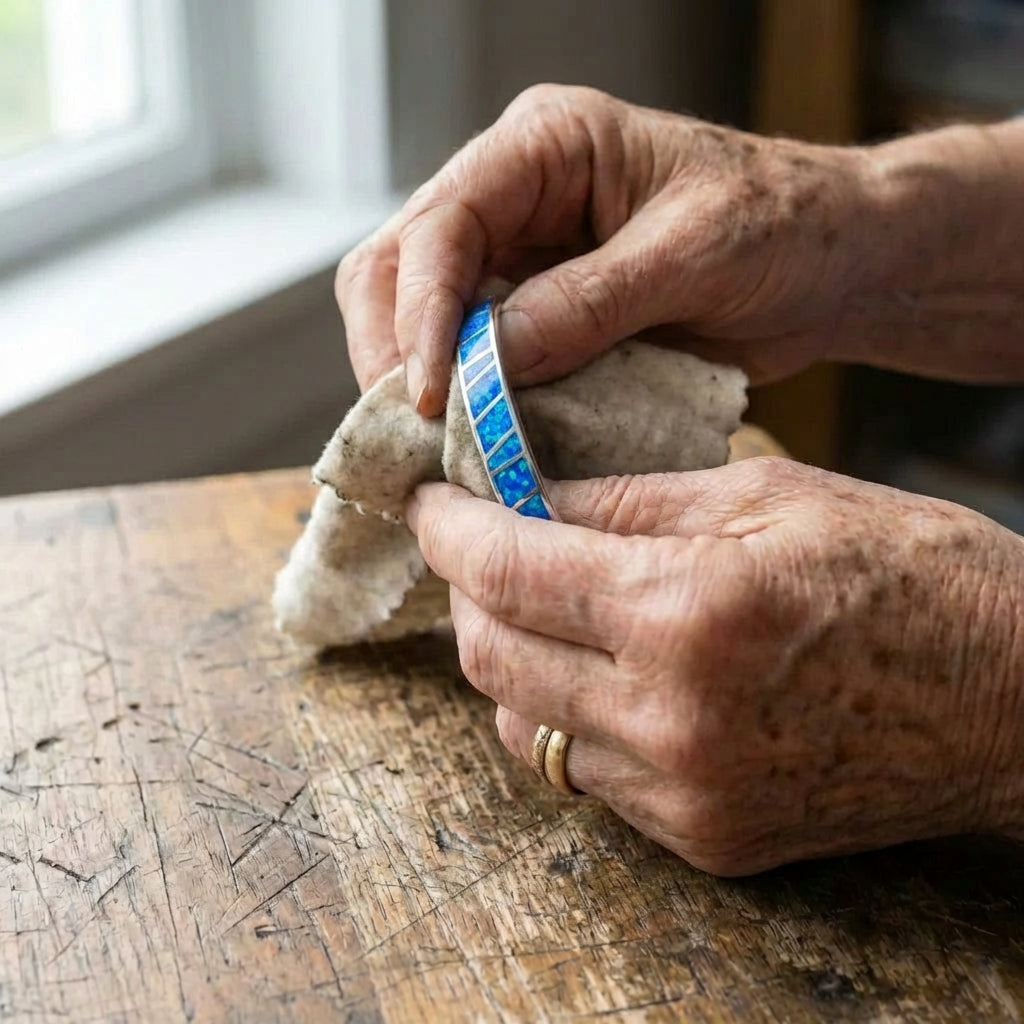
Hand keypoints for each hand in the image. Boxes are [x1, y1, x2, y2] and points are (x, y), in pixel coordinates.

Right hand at [337, 84, 877, 414]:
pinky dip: (464, 401)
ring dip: (417, 381)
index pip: (443, 221)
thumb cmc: (782, 224)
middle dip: (395, 350)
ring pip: (418, 316)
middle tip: (413, 431)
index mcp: (545, 146)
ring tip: (434, 446)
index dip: (421, 310)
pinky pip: (471, 358)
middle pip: (399, 266)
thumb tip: (489, 361)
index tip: (426, 393)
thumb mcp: (694, 253)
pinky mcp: (536, 315)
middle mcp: (513, 196)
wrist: (828, 264)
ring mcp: (518, 258)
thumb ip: (590, 303)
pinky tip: (471, 439)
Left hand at [406, 460, 1023, 874]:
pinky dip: (565, 715)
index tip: (428, 501)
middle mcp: (669, 717)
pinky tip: (594, 670)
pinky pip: (585, 776)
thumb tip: (530, 496)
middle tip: (477, 543)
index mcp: (686, 611)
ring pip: (524, 726)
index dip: (450, 529)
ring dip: (507, 658)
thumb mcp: (768, 497)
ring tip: (535, 604)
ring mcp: (684, 793)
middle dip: (466, 591)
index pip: (508, 569)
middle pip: (491, 657)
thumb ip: (628, 502)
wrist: (1015, 700)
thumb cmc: (911, 573)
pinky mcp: (704, 837)